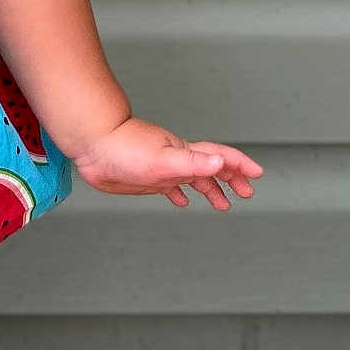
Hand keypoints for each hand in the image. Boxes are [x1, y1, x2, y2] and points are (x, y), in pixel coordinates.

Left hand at [72, 116, 262, 210]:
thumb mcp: (163, 158)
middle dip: (231, 179)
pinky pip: (169, 187)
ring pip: (192, 178)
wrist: (93, 146)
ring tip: (223, 203)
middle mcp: (177, 159)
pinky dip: (179, 194)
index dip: (239, 165)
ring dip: (209, 189)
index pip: (220, 157)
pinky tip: (181, 201)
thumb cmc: (124, 148)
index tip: (257, 174)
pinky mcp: (147, 178)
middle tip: (246, 192)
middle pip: (211, 168)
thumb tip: (221, 162)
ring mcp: (162, 168)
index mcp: (184, 153)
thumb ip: (193, 161)